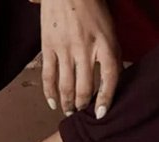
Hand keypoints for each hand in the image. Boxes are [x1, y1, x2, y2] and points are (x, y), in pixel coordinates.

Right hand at [39, 0, 121, 118]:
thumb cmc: (92, 8)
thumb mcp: (109, 30)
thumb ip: (109, 53)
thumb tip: (110, 78)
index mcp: (105, 42)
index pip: (109, 78)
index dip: (105, 99)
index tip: (100, 113)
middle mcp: (85, 48)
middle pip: (84, 86)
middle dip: (83, 104)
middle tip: (81, 112)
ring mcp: (65, 49)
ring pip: (65, 85)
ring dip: (67, 102)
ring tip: (68, 111)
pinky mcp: (48, 47)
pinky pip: (48, 75)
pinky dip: (49, 92)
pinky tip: (52, 103)